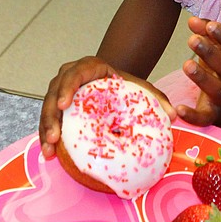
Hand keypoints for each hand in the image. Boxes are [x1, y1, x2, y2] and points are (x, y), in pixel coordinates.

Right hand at [38, 56, 174, 159]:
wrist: (113, 83)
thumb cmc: (124, 85)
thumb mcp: (140, 88)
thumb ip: (157, 99)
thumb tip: (174, 116)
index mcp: (89, 66)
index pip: (74, 74)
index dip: (66, 89)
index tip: (64, 105)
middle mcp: (69, 75)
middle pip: (54, 93)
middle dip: (51, 116)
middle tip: (54, 137)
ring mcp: (59, 89)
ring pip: (46, 108)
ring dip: (45, 129)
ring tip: (49, 152)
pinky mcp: (56, 105)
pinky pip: (48, 118)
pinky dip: (47, 135)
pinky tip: (49, 154)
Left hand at [176, 17, 220, 126]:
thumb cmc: (220, 70)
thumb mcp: (217, 50)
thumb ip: (206, 34)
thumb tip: (192, 20)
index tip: (209, 25)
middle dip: (210, 53)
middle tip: (192, 40)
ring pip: (217, 90)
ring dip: (203, 78)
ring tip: (187, 64)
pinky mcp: (212, 115)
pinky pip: (204, 118)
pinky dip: (192, 116)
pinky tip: (179, 109)